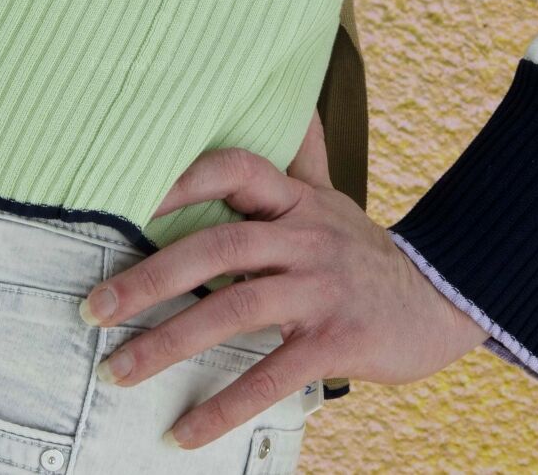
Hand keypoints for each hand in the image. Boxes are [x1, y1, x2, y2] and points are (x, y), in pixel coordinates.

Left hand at [78, 109, 488, 449]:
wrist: (443, 296)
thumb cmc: (367, 251)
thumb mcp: (333, 199)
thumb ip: (304, 160)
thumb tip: (294, 106)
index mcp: (296, 202)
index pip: (234, 171)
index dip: (180, 180)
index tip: (124, 205)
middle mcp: (304, 237)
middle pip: (217, 248)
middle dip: (148, 278)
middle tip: (94, 309)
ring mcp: (321, 288)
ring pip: (234, 310)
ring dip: (168, 344)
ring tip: (117, 372)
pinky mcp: (337, 339)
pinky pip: (273, 374)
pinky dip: (225, 405)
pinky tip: (184, 431)